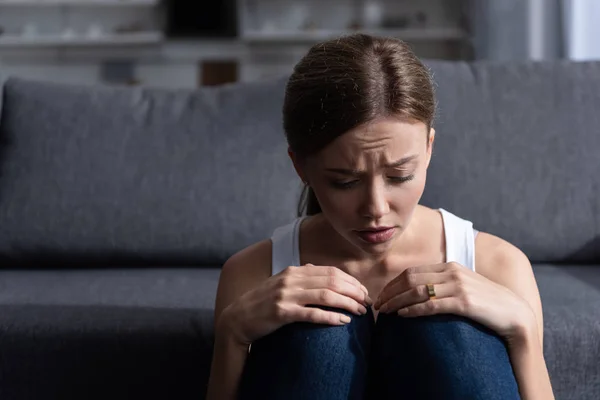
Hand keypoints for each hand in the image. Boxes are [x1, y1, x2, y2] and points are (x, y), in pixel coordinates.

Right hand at [223, 264, 372, 345]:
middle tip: (368, 302)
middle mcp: (291, 279)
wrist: (237, 319)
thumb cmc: (262, 303)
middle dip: (354, 291)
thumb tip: (318, 269)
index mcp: (294, 271)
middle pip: (332, 281)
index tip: (364, 292)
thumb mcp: (281, 283)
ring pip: (326, 295)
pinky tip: (344, 321)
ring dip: (347, 303)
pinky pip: (312, 314)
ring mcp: (285, 295)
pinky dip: (331, 317)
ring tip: (360, 312)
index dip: (351, 281)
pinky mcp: (281, 312)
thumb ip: (300, 276)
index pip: (331, 272)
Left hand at [373, 262, 534, 340]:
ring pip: (417, 291)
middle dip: (390, 292)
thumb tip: (420, 291)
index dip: (394, 284)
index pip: (413, 271)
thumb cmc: (487, 303)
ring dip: (396, 301)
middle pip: (410, 279)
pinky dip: (413, 310)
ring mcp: (458, 286)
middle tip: (377, 305)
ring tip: (384, 312)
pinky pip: (431, 305)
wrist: (515, 315)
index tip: (382, 295)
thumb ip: (444, 284)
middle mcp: (452, 272)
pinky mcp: (464, 302)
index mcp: (450, 266)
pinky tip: (402, 316)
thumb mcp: (464, 286)